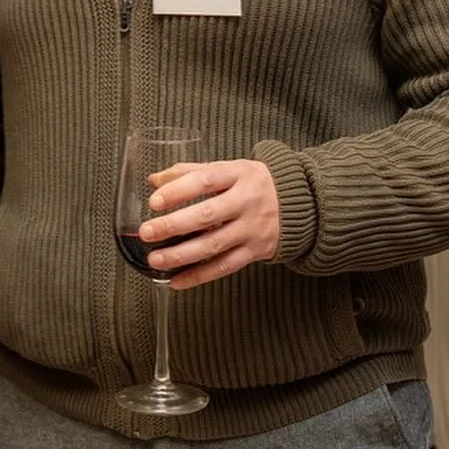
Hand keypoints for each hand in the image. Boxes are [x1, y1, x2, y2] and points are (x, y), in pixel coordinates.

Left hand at [137, 159, 279, 289]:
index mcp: (238, 174)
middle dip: (173, 225)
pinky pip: (224, 266)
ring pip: (214, 245)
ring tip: (155, 259)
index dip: (178, 190)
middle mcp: (246, 201)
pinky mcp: (255, 252)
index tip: (155, 201)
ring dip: (181, 255)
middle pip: (207, 215)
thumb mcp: (228, 168)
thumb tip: (154, 180)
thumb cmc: (253, 183)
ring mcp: (251, 229)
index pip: (205, 180)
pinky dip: (199, 276)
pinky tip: (176, 280)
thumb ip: (190, 172)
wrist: (301, 203)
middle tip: (147, 232)